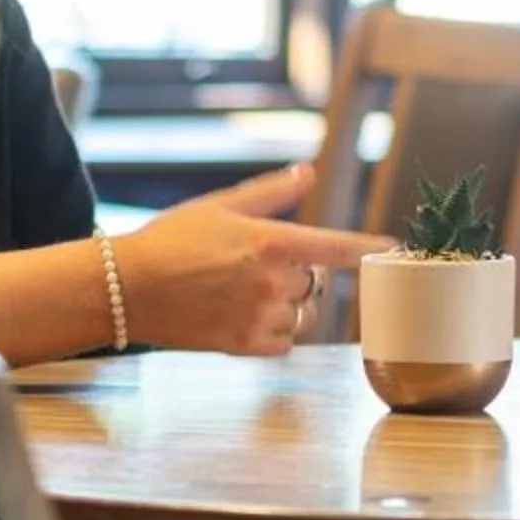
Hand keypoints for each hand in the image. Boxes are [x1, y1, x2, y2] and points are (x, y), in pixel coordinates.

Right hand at [117, 165, 389, 354]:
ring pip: (300, 314)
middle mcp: (270, 282)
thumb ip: (270, 193)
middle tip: (256, 264)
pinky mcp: (243, 346)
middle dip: (297, 273)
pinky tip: (244, 315)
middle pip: (314, 281)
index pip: (336, 246)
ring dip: (287, 305)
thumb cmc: (170, 240)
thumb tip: (308, 173)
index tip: (392, 247)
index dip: (367, 247)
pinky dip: (274, 331)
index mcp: (269, 242)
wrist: (126, 288)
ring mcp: (258, 317)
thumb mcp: (221, 206)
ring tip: (245, 291)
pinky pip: (283, 341)